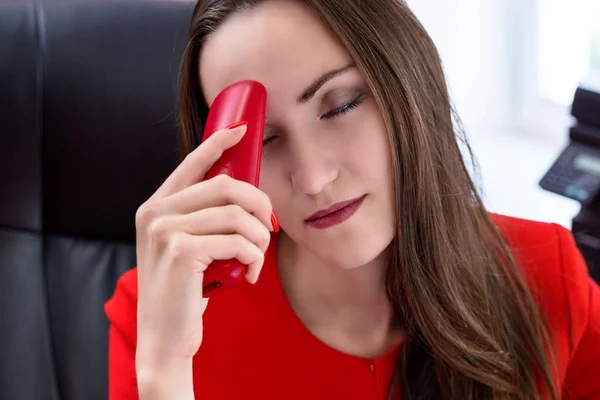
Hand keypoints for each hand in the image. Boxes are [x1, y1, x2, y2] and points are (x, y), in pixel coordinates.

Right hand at [134, 122, 273, 369]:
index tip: (243, 131)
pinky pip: (237, 241)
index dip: (219, 143)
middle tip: (271, 226)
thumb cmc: (183, 291)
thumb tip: (245, 192)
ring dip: (259, 238)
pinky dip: (254, 258)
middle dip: (259, 203)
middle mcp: (155, 213)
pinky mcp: (181, 252)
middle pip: (225, 184)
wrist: (165, 338)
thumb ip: (202, 217)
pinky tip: (249, 275)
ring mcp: (165, 231)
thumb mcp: (186, 246)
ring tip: (258, 259)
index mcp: (156, 206)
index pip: (191, 163)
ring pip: (236, 214)